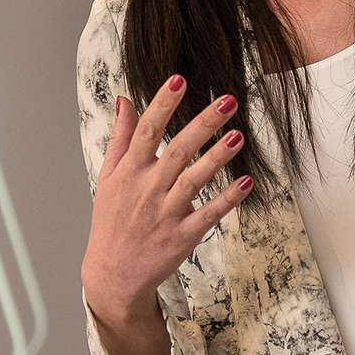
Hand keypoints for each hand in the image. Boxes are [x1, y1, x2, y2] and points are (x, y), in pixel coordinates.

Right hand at [82, 75, 252, 328]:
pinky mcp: (183, 236)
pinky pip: (209, 215)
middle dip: (203, 123)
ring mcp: (166, 214)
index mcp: (129, 172)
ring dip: (218, 157)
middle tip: (227, 100)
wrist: (113, 275)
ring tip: (239, 135)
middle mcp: (148, 190)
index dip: (162, 104)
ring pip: (195, 180)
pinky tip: (245, 183)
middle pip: (178, 150)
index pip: (147, 131)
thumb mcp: (108, 177)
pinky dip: (227, 200)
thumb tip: (124, 100)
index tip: (179, 79)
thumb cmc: (111, 222)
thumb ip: (121, 137)